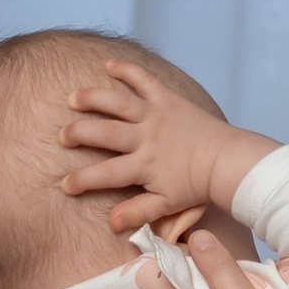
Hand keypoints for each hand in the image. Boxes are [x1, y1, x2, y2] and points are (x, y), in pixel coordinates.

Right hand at [60, 63, 257, 243]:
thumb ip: (138, 213)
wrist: (226, 161)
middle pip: (105, 133)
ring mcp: (155, 115)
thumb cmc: (195, 186)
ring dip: (93, 98)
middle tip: (63, 137)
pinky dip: (126, 69)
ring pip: (118, 103)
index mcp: (144, 165)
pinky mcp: (166, 98)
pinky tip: (108, 64)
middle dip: (79, 134)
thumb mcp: (167, 205)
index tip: (65, 185)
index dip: (83, 180)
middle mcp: (146, 137)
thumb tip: (111, 223)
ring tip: (73, 98)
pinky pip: (144, 79)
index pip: (106, 174)